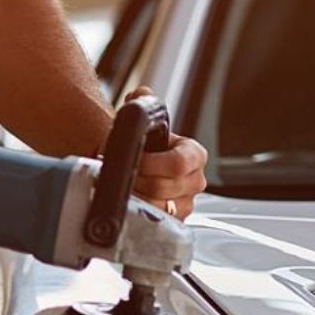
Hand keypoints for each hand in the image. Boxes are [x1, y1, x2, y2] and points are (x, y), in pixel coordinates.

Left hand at [126, 87, 208, 219]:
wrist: (142, 168)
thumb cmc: (147, 147)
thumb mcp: (146, 123)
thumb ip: (143, 103)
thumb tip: (141, 94)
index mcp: (195, 155)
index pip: (178, 164)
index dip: (151, 163)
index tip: (133, 159)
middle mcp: (196, 180)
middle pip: (163, 186)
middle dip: (136, 178)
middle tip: (119, 170)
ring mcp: (187, 203)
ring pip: (157, 205)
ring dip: (133, 194)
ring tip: (120, 182)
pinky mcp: (174, 220)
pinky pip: (154, 219)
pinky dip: (137, 209)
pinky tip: (127, 198)